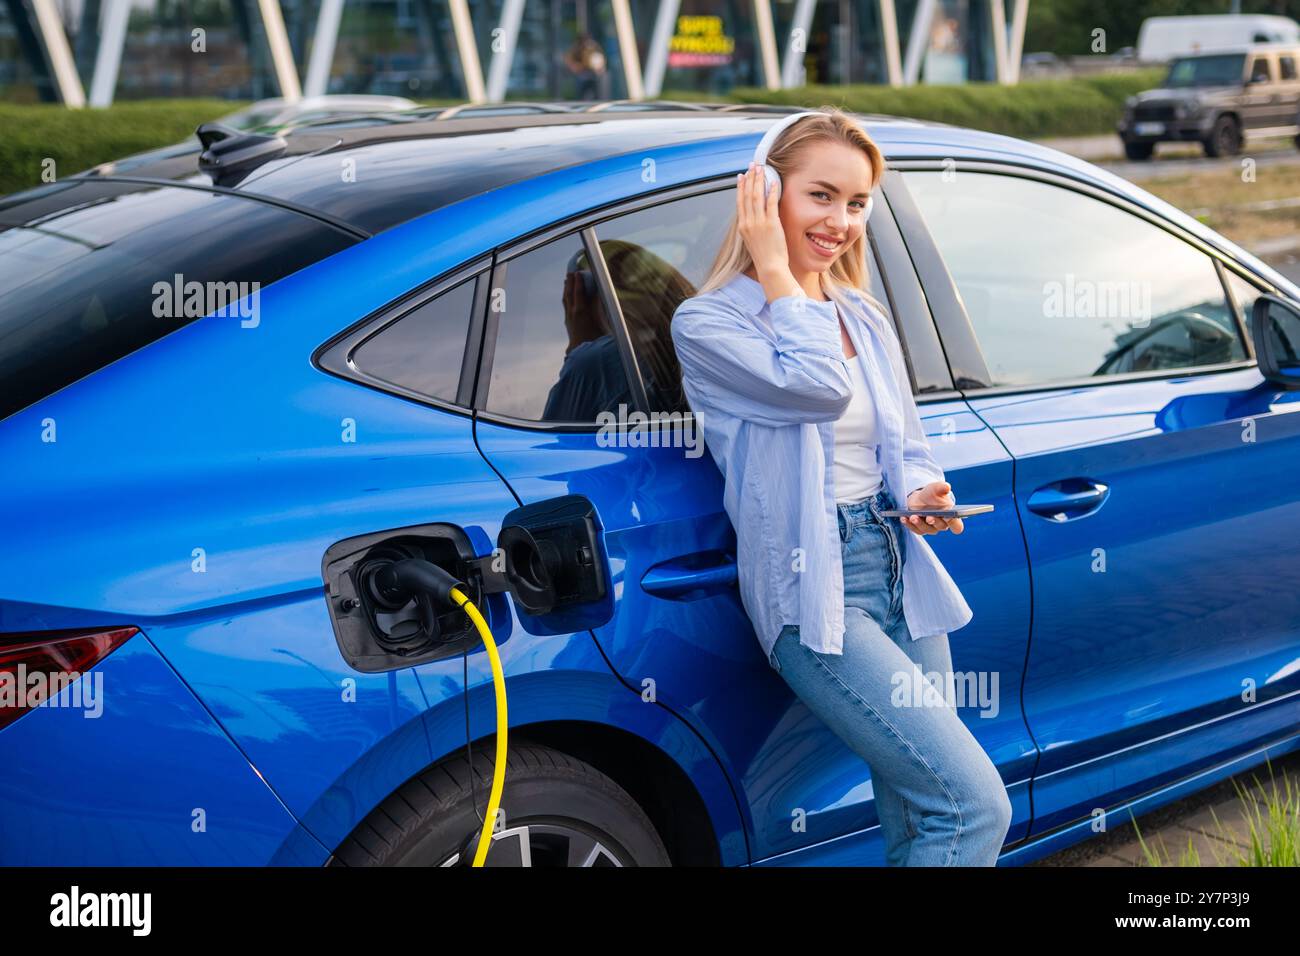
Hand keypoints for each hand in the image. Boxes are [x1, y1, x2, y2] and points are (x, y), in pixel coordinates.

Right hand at [736, 162, 793, 286]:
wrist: (770, 268)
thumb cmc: (764, 257)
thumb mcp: (752, 241)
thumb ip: (752, 227)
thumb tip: (755, 216)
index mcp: (743, 227)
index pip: (740, 202)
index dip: (740, 187)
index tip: (741, 176)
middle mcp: (748, 223)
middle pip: (747, 195)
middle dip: (750, 178)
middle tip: (752, 166)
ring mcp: (759, 223)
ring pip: (757, 196)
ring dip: (759, 181)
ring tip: (761, 169)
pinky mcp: (771, 224)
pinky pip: (771, 203)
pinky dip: (772, 191)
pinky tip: (774, 182)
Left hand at [902, 481, 963, 535]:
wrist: (920, 498)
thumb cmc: (932, 494)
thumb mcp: (936, 488)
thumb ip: (942, 488)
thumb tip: (947, 486)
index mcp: (951, 517)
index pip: (957, 526)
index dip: (954, 523)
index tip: (949, 516)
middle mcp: (942, 525)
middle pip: (940, 527)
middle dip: (934, 521)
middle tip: (929, 517)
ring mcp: (930, 528)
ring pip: (926, 529)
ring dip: (919, 523)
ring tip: (913, 516)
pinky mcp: (919, 529)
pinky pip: (915, 529)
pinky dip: (909, 524)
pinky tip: (904, 518)